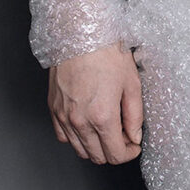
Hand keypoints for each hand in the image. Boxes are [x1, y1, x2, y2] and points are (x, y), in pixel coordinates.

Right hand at [47, 43, 143, 163]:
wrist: (79, 33)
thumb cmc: (105, 52)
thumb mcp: (131, 84)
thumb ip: (135, 116)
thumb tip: (135, 135)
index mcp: (102, 116)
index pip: (115, 155)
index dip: (128, 153)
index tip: (134, 145)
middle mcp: (80, 120)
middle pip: (97, 156)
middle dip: (114, 150)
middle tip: (123, 135)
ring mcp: (64, 116)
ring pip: (79, 150)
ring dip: (95, 146)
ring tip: (107, 129)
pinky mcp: (53, 109)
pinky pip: (64, 136)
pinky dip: (77, 137)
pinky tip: (88, 124)